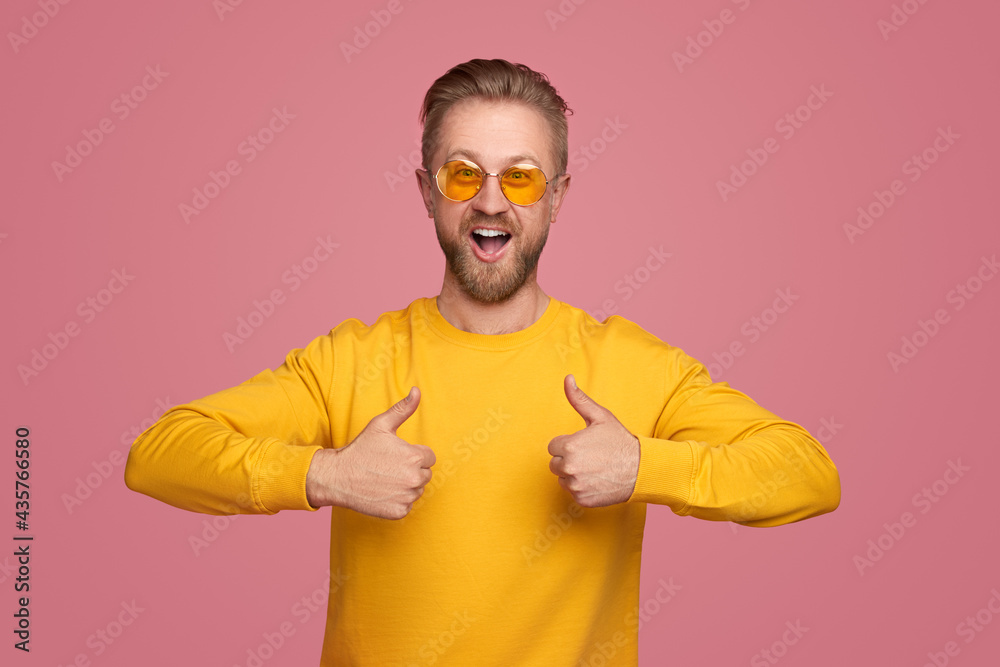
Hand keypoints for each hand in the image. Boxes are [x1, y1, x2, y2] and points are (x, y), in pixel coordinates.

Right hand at [306, 387, 434, 518]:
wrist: (337, 477)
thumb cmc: (360, 449)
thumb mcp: (381, 425)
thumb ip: (403, 408)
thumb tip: (417, 390)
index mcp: (414, 456)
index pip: (429, 457)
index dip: (413, 455)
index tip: (396, 456)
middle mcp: (414, 478)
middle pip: (425, 475)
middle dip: (411, 470)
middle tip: (388, 468)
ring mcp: (407, 497)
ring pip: (417, 490)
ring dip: (405, 486)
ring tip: (384, 479)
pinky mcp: (398, 512)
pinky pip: (407, 505)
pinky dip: (397, 501)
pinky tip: (382, 493)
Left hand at [547, 375, 639, 507]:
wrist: (641, 469)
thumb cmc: (620, 441)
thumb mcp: (600, 416)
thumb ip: (579, 399)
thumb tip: (567, 378)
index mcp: (569, 446)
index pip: (553, 447)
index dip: (568, 444)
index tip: (584, 445)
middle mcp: (569, 467)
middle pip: (555, 463)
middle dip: (568, 459)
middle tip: (590, 457)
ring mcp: (575, 485)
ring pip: (563, 478)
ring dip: (573, 474)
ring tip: (594, 468)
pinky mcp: (582, 499)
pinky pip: (573, 492)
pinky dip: (582, 488)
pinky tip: (597, 480)